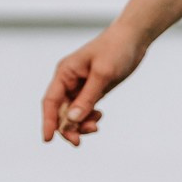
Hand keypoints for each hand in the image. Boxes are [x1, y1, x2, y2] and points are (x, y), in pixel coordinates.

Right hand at [40, 24, 146, 146]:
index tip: (48, 140)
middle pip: (60, 111)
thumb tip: (72, 119)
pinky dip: (89, 117)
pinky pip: (84, 110)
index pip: (50, 101)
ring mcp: (80, 86)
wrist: (133, 38)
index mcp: (64, 73)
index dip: (48, 121)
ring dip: (80, 124)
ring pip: (73, 113)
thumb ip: (87, 98)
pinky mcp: (92, 89)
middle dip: (68, 128)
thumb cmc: (116, 50)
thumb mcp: (102, 75)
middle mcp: (68, 80)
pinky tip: (100, 117)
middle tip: (79, 142)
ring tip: (96, 126)